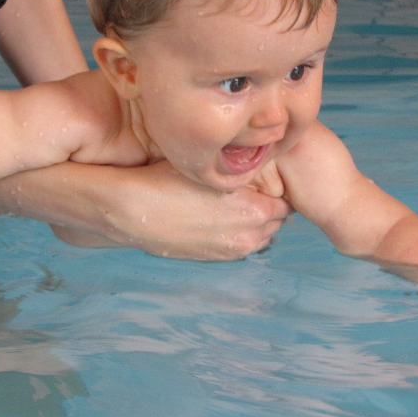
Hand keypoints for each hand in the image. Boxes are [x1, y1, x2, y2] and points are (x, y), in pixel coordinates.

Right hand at [57, 160, 291, 260]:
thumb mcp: (211, 167)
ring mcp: (232, 250)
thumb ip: (242, 168)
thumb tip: (259, 158)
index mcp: (255, 209)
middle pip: (277, 220)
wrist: (132, 211)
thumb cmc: (167, 178)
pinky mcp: (215, 258)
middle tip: (253, 188)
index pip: (286, 200)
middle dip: (269, 204)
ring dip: (256, 221)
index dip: (275, 186)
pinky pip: (242, 245)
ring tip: (236, 203)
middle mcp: (249, 234)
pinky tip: (221, 217)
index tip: (264, 176)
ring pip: (262, 236)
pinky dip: (239, 233)